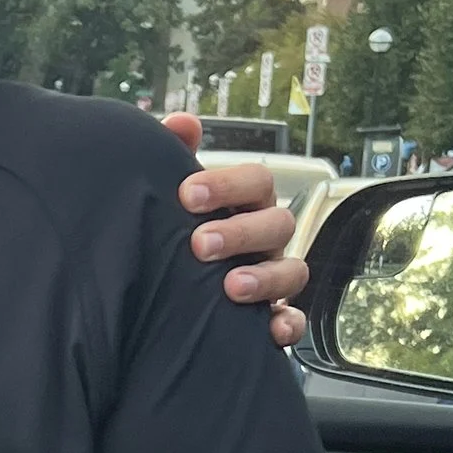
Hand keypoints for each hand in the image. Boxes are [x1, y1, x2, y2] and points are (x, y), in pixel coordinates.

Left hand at [163, 111, 308, 348]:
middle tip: (201, 244)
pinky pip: (294, 320)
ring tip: (231, 286)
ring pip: (292, 271)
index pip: (255, 181)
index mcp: (245, 204)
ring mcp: (273, 277)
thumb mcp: (170, 198)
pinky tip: (270, 330)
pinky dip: (288, 324)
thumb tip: (182, 122)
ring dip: (265, 278)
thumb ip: (172, 155)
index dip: (227, 184)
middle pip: (277, 224)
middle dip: (241, 232)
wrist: (158, 295)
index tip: (187, 195)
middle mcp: (265, 239)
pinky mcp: (272, 318)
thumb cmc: (174, 232)